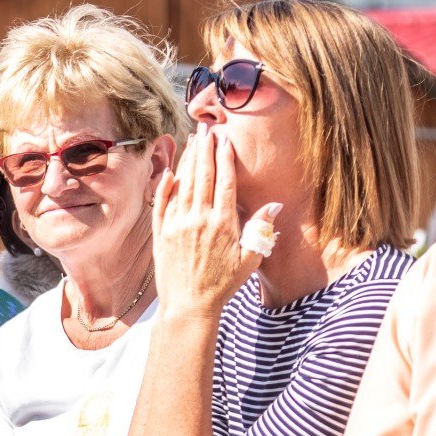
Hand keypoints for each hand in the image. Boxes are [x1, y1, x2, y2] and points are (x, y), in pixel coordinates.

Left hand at [151, 125, 281, 318]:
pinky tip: (170, 170)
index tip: (225, 139)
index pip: (224, 182)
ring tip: (192, 141)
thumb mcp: (249, 260)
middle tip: (206, 129)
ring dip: (187, 161)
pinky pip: (161, 203)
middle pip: (202, 176)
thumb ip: (261, 230)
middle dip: (205, 150)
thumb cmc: (222, 285)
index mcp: (223, 224)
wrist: (189, 306)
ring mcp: (176, 225)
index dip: (224, 158)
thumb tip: (275, 206)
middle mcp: (198, 220)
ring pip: (182, 185)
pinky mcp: (160, 233)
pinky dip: (165, 185)